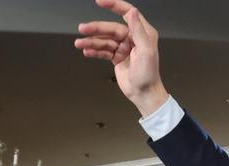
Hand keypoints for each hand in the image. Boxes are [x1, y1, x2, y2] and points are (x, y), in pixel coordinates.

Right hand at [76, 0, 169, 115]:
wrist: (144, 93)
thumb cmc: (149, 75)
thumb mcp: (146, 51)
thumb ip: (138, 30)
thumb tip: (132, 12)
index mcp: (143, 33)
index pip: (127, 13)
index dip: (114, 5)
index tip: (101, 1)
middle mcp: (132, 38)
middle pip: (110, 28)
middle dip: (96, 29)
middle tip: (83, 29)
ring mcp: (123, 47)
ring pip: (104, 40)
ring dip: (91, 41)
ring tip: (80, 43)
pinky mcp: (116, 57)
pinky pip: (103, 50)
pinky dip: (94, 51)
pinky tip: (87, 51)